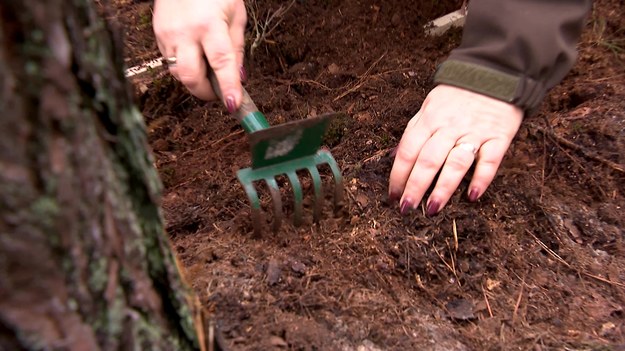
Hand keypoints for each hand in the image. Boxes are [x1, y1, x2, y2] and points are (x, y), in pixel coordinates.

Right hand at [153, 0, 246, 110]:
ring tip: (208, 71)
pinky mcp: (157, 35)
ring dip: (195, 79)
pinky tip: (194, 55)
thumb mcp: (236, 15)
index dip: (228, 86)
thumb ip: (236, 48)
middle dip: (206, 92)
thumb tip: (238, 77)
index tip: (233, 104)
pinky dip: (184, 65)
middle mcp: (185, 32)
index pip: (221, 63)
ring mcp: (167, 34)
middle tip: (219, 93)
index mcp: (210, 24)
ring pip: (178, 73)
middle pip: (190, 77)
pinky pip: (170, 61)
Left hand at [388, 84, 522, 215]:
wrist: (495, 72)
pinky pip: (489, 161)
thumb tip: (395, 156)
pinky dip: (481, 179)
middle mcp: (449, 127)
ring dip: (443, 188)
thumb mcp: (430, 105)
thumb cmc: (457, 94)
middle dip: (415, 187)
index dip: (398, 174)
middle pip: (428, 160)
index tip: (392, 195)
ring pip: (455, 163)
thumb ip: (415, 130)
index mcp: (429, 119)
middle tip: (406, 208)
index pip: (408, 150)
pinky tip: (473, 196)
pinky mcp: (498, 136)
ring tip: (432, 208)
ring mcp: (475, 132)